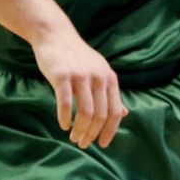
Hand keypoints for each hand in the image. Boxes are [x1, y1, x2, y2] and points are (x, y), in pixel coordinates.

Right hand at [33, 28, 125, 148]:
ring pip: (86, 112)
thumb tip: (124, 113)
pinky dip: (65, 118)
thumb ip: (110, 93)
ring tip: (73, 138)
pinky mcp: (62, 76)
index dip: (110, 130)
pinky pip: (65, 103)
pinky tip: (63, 125)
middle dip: (93, 134)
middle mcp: (99, 78)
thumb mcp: (99, 72)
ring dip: (80, 130)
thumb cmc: (76, 58)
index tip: (103, 144)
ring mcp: (81, 76)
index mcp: (110, 79)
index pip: (116, 111)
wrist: (55, 35)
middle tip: (83, 143)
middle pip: (101, 115)